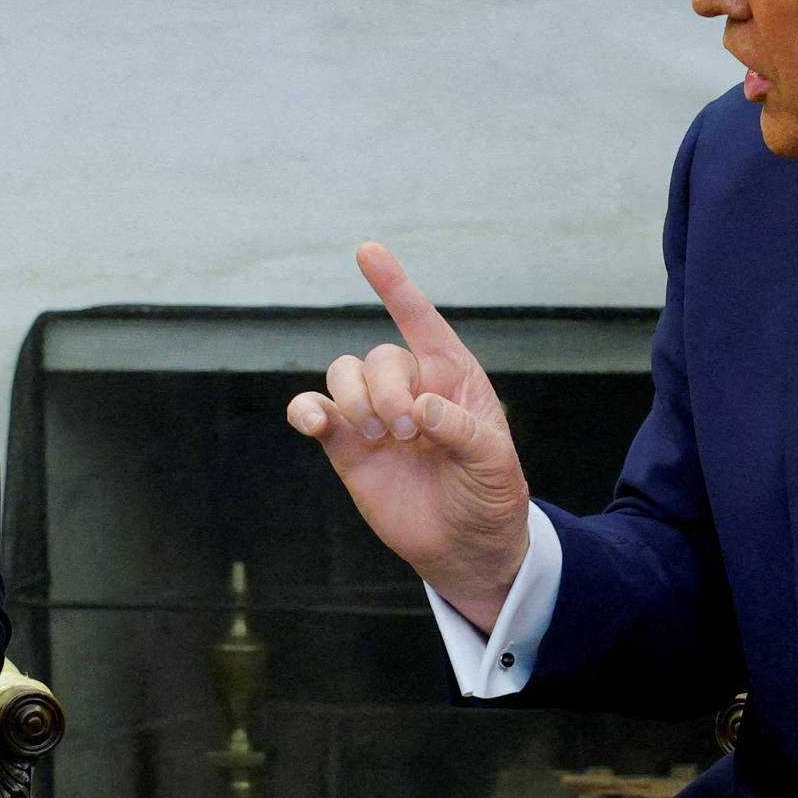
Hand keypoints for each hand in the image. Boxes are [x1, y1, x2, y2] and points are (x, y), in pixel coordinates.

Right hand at [287, 243, 530, 629]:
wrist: (465, 547)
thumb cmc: (490, 495)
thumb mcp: (494, 463)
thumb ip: (463, 430)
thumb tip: (422, 408)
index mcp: (453, 378)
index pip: (421, 321)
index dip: (394, 286)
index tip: (367, 251)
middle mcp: (410, 387)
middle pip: (379, 357)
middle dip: (387, 390)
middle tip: (407, 433)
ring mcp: (374, 415)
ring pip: (343, 374)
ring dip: (354, 399)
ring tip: (377, 437)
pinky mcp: (346, 445)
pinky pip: (313, 410)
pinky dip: (304, 409)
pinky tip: (312, 423)